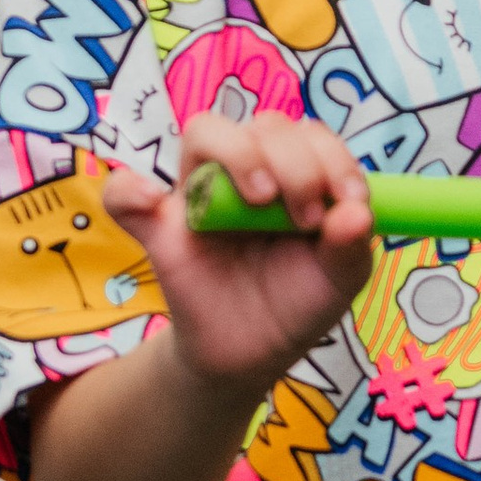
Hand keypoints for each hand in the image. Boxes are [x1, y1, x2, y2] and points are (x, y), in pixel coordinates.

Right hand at [104, 107, 374, 407]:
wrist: (254, 355)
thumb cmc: (297, 301)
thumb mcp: (339, 280)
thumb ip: (350, 247)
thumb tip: (355, 212)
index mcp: (295, 175)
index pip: (308, 134)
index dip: (332, 155)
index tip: (350, 198)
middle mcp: (247, 171)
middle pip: (265, 125)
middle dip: (296, 163)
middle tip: (306, 220)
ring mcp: (200, 194)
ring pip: (204, 132)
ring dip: (238, 154)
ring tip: (260, 202)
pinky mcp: (160, 229)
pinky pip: (124, 195)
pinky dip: (130, 191)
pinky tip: (151, 203)